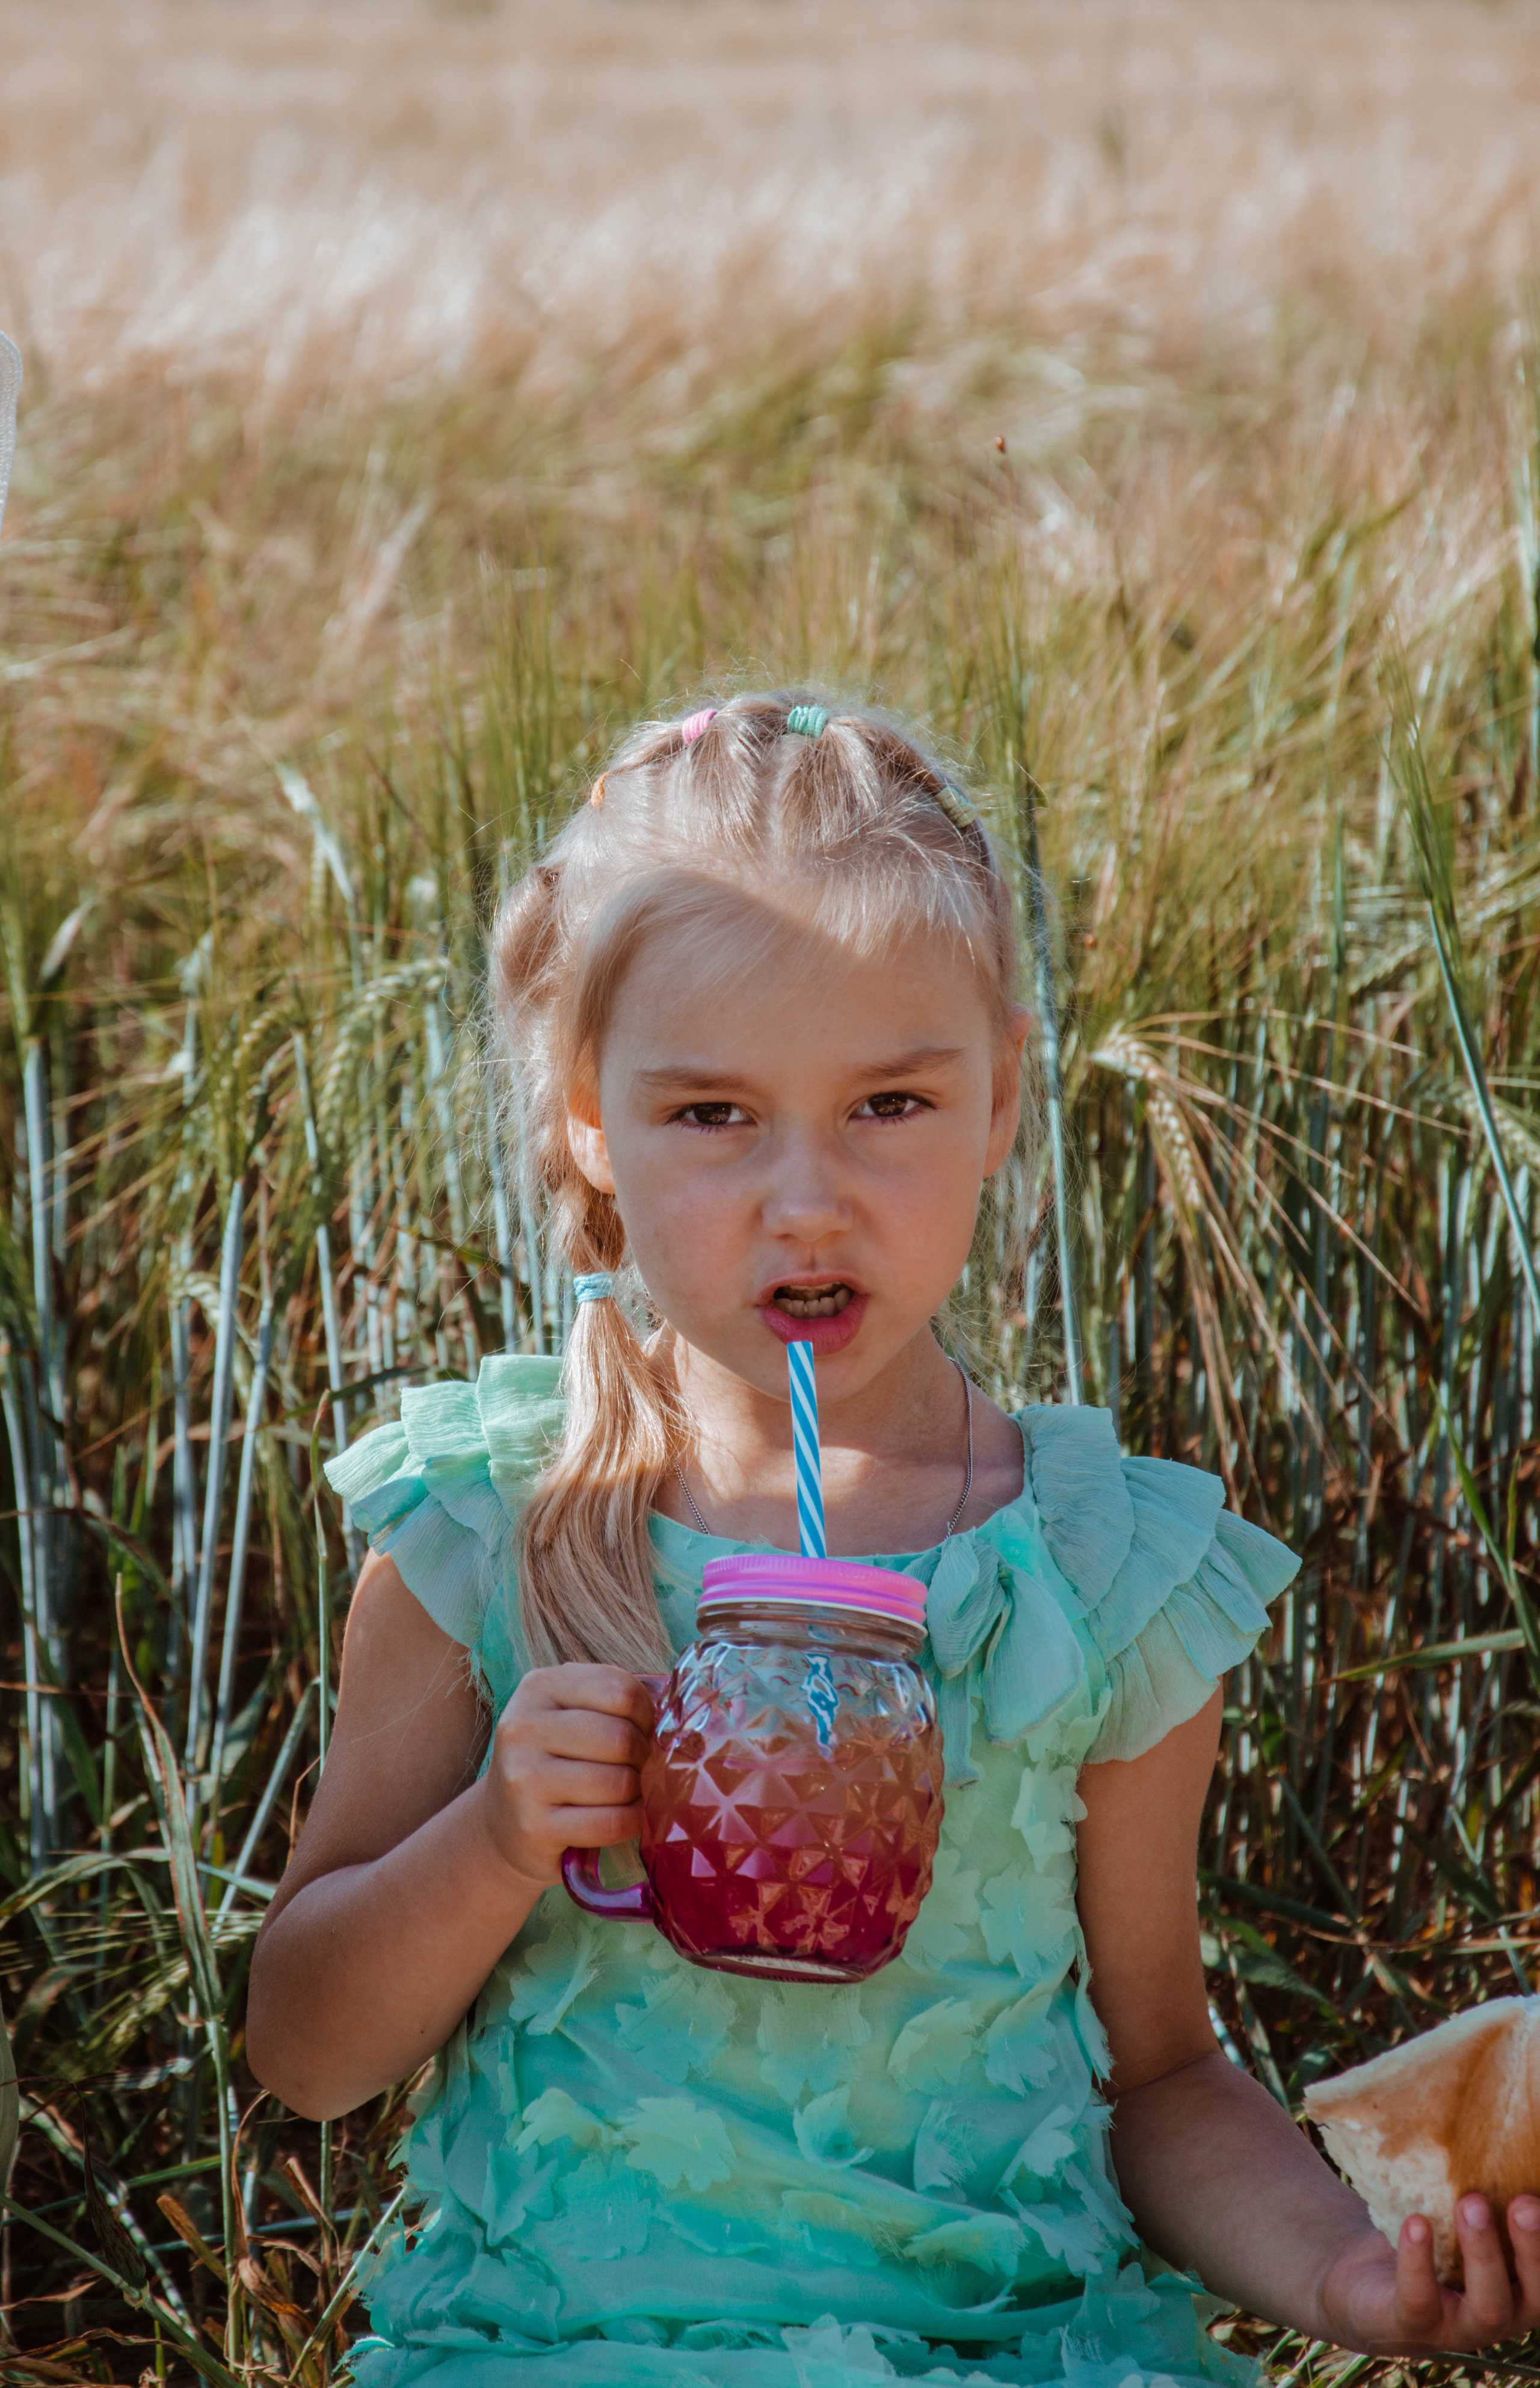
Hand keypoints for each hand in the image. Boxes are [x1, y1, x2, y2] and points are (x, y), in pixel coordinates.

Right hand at [477, 1664, 654, 1890]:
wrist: (502, 1826)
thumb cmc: (555, 1763)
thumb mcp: (571, 1716)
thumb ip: (614, 1704)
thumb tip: (676, 1719)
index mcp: (539, 1688)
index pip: (619, 1689)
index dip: (646, 1714)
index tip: (643, 1730)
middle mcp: (524, 1728)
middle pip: (620, 1737)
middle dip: (641, 1757)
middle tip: (637, 1768)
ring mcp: (524, 1779)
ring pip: (618, 1783)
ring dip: (636, 1794)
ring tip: (625, 1794)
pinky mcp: (534, 1826)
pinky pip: (610, 1823)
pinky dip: (630, 1823)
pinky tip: (623, 1819)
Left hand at [1319, 2197, 1539, 2354]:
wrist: (1358, 2278)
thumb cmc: (1425, 2233)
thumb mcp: (1452, 2208)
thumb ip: (1475, 2182)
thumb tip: (1483, 2113)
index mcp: (1519, 2283)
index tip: (1539, 2192)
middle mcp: (1501, 2311)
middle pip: (1535, 2293)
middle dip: (1532, 2247)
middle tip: (1523, 2201)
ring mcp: (1459, 2327)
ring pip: (1487, 2305)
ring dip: (1483, 2252)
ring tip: (1470, 2203)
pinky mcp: (1412, 2325)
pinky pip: (1420, 2299)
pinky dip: (1418, 2261)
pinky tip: (1416, 2223)